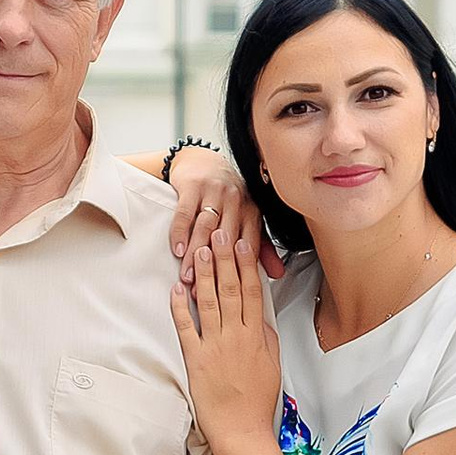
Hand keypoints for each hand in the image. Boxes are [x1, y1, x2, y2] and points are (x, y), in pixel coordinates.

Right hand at [167, 150, 285, 282]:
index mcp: (252, 211)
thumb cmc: (225, 196)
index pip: (248, 245)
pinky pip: (185, 214)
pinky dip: (180, 233)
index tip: (228, 293)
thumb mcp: (246, 218)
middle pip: (225, 240)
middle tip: (203, 291)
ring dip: (196, 254)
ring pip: (205, 228)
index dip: (238, 271)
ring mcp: (214, 191)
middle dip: (214, 267)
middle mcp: (236, 200)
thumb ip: (262, 246)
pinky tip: (177, 250)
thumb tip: (278, 274)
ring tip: (188, 276)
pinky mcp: (193, 186)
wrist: (202, 161)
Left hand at [168, 224, 281, 450]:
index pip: (252, 292)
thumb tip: (261, 314)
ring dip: (204, 274)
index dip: (247, 265)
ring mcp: (214, 346)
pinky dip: (180, 306)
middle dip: (224, 259)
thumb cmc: (256, 399)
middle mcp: (236, 336)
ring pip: (210, 302)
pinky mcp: (195, 358)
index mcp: (256, 336)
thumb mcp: (271, 363)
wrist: (241, 428)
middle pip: (231, 289)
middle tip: (219, 233)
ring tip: (200, 250)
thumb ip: (266, 335)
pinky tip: (177, 288)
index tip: (243, 244)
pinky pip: (186, 327)